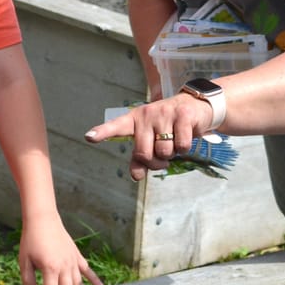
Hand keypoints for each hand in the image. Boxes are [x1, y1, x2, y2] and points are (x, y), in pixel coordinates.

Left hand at [19, 220, 103, 284]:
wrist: (43, 219)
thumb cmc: (31, 240)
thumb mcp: (24, 261)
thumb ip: (29, 280)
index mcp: (50, 269)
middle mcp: (63, 266)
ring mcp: (72, 261)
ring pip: (79, 283)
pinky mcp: (76, 255)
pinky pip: (87, 270)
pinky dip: (94, 279)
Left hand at [84, 93, 210, 179]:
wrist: (196, 108)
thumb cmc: (169, 128)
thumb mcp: (152, 140)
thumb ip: (141, 159)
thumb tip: (136, 176)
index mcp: (135, 120)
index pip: (116, 127)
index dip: (102, 132)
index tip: (89, 137)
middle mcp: (147, 115)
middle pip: (144, 153)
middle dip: (155, 162)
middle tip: (162, 156)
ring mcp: (164, 113)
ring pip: (164, 151)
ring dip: (172, 154)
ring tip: (174, 142)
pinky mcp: (182, 115)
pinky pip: (181, 145)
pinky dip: (185, 148)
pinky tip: (186, 136)